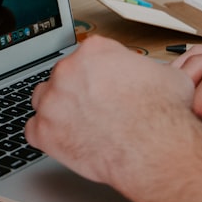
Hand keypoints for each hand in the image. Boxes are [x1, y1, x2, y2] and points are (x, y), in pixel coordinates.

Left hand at [26, 36, 201, 194]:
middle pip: (62, 76)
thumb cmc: (163, 116)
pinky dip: (46, 136)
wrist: (155, 149)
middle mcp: (68, 70)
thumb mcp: (167, 75)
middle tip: (92, 108)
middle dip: (75, 91)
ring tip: (77, 124)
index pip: (86, 56)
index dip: (96, 73)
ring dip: (56, 109)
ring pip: (44, 99)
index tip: (102, 85)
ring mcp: (52, 101)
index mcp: (94, 52)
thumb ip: (147, 71)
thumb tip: (153, 74)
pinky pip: (34, 130)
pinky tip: (63, 141)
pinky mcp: (43, 130)